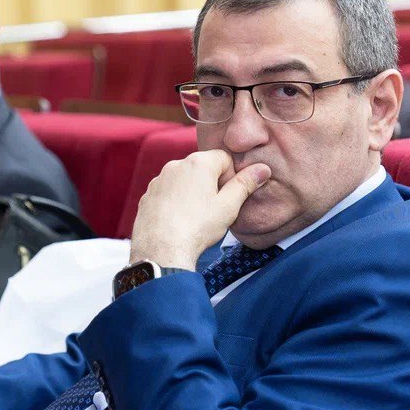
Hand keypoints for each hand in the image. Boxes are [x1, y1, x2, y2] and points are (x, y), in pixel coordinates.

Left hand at [129, 150, 270, 268]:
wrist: (161, 250)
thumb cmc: (197, 227)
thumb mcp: (229, 206)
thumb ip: (245, 184)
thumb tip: (262, 169)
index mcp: (198, 162)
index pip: (224, 158)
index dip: (231, 177)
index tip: (228, 197)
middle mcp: (175, 165)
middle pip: (203, 168)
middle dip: (211, 184)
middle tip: (213, 210)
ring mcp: (158, 180)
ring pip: (184, 181)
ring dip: (192, 193)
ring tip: (195, 218)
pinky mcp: (147, 196)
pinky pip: (167, 193)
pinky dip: (175, 202)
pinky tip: (179, 221)